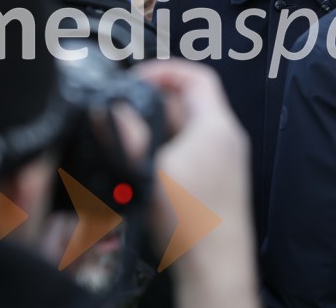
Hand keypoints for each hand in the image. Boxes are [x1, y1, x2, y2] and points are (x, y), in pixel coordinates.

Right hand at [133, 60, 258, 307]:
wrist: (216, 266)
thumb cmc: (191, 221)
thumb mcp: (149, 172)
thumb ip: (127, 137)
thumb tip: (108, 110)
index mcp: (217, 126)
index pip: (197, 77)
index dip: (165, 70)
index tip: (135, 79)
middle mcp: (227, 137)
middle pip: (190, 102)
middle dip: (153, 102)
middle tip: (123, 111)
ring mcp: (225, 159)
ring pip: (187, 128)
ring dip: (157, 127)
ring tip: (128, 138)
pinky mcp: (217, 180)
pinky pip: (190, 149)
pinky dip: (167, 148)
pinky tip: (143, 166)